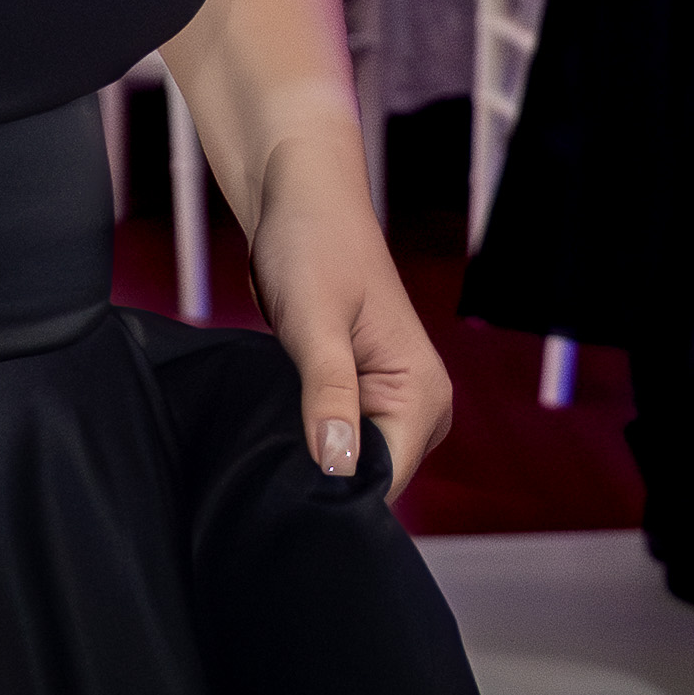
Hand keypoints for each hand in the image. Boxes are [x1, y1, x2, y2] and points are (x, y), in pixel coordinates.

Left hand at [251, 167, 454, 494]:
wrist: (302, 201)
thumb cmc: (314, 247)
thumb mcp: (315, 322)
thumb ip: (329, 393)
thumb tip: (337, 465)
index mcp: (424, 394)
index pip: (384, 483)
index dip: (333, 493)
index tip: (283, 486)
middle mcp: (419, 406)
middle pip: (369, 482)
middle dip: (320, 476)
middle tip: (269, 449)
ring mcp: (389, 402)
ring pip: (350, 464)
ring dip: (310, 457)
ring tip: (270, 429)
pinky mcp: (360, 396)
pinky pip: (337, 441)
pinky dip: (307, 439)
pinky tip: (278, 422)